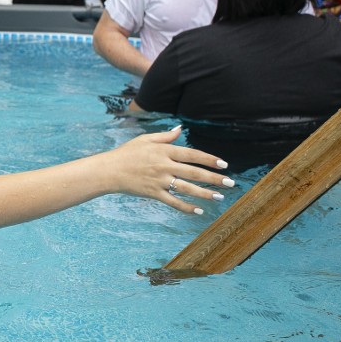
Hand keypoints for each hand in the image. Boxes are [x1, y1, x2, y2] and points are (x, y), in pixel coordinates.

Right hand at [111, 126, 232, 214]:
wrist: (110, 170)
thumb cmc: (127, 153)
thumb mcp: (145, 139)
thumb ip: (165, 137)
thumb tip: (180, 130)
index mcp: (164, 151)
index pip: (192, 155)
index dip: (209, 159)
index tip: (223, 164)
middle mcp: (164, 165)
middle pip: (194, 172)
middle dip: (214, 178)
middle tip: (230, 183)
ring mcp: (160, 180)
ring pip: (187, 188)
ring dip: (205, 193)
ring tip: (219, 197)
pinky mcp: (154, 193)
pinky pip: (174, 202)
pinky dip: (186, 207)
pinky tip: (199, 211)